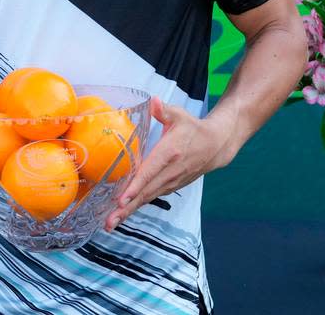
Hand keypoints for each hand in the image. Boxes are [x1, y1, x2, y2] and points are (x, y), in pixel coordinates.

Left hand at [105, 97, 230, 231]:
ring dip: (129, 211)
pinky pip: (151, 196)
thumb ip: (164, 110)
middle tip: (108, 221)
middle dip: (126, 208)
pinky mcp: (170, 186)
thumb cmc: (193, 128)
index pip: (149, 172)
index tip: (121, 199)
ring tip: (111, 223)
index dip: (135, 186)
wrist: (216, 146)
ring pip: (147, 198)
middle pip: (145, 192)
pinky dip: (137, 206)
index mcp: (169, 153)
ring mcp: (171, 181)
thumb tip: (153, 101)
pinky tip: (123, 213)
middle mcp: (170, 172)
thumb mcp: (180, 115)